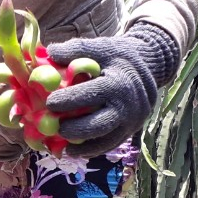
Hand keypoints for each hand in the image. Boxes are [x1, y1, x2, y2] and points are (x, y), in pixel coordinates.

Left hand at [44, 24, 180, 156]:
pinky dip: (92, 150)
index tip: (49, 103)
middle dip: (74, 129)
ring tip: (63, 145)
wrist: (149, 67)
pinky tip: (75, 150)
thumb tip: (50, 53)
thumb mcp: (100, 47)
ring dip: (82, 146)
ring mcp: (131, 121)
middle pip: (98, 125)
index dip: (68, 100)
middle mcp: (127, 105)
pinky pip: (110, 145)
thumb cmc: (118, 57)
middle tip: (54, 128)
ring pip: (105, 141)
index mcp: (118, 83)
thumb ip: (76, 49)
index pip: (90, 95)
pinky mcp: (131, 131)